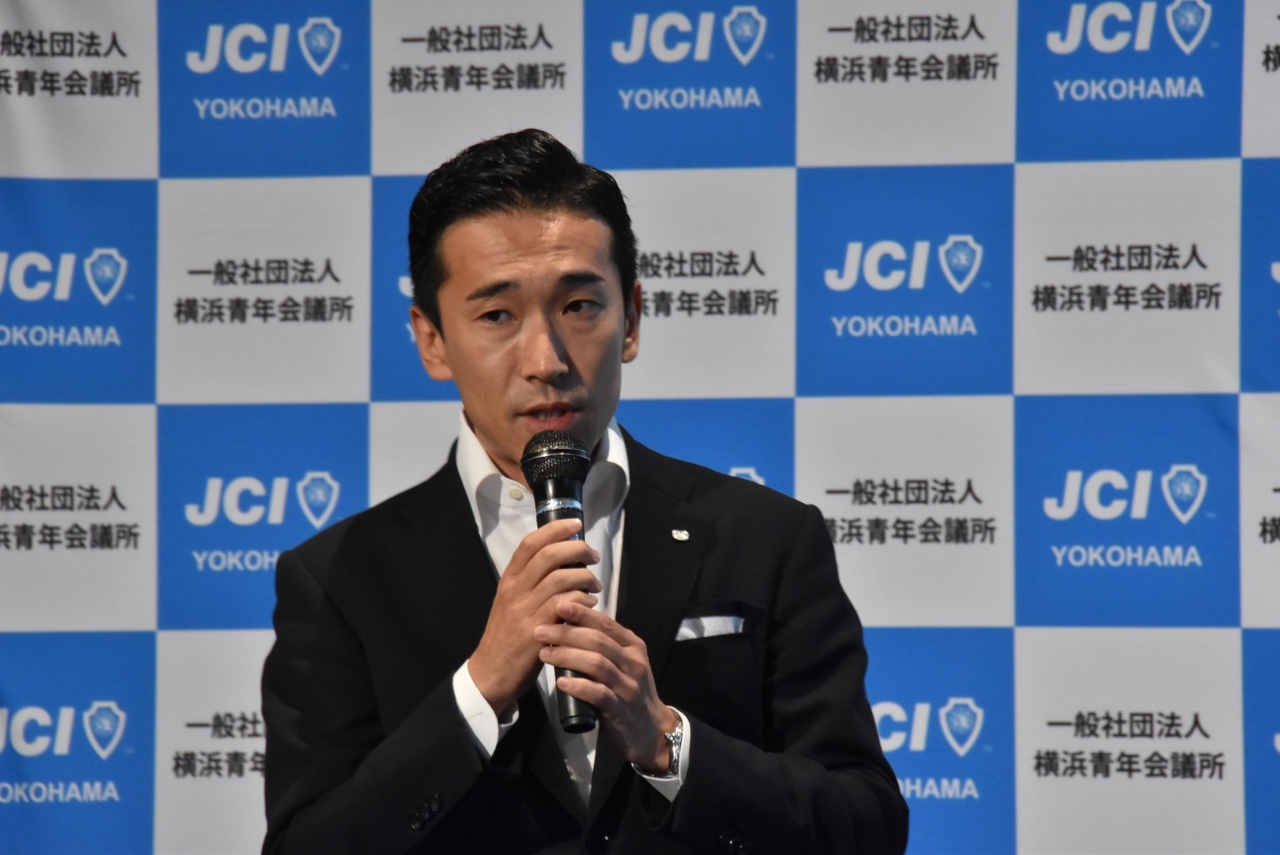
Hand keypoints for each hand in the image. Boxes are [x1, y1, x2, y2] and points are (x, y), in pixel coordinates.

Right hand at [468, 519, 601, 715]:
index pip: (530, 543)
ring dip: (585, 578)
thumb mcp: (512, 603)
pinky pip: (565, 605)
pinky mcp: (537, 631)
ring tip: (595, 586)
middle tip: (593, 557)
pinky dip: (583, 601)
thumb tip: (564, 562)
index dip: (555, 529)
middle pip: (549, 555)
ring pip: (561, 578)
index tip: (575, 524)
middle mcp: (515, 590)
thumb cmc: (506, 636)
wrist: (491, 673)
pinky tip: (590, 605)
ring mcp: (525, 610)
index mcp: (509, 580)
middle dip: (577, 550)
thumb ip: (532, 582)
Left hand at [535, 602, 678, 773]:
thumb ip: (607, 646)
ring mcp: (628, 687)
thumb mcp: (626, 664)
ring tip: (544, 654)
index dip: (582, 613)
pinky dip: (578, 686)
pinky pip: (598, 694)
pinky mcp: (620, 709)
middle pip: (598, 640)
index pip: (606, 623)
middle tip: (540, 631)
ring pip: (597, 663)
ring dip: (567, 656)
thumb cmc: (630, 693)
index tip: (558, 605)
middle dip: (566, 633)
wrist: (652, 731)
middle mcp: (633, 663)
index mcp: (633, 647)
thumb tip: (572, 626)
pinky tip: (560, 683)